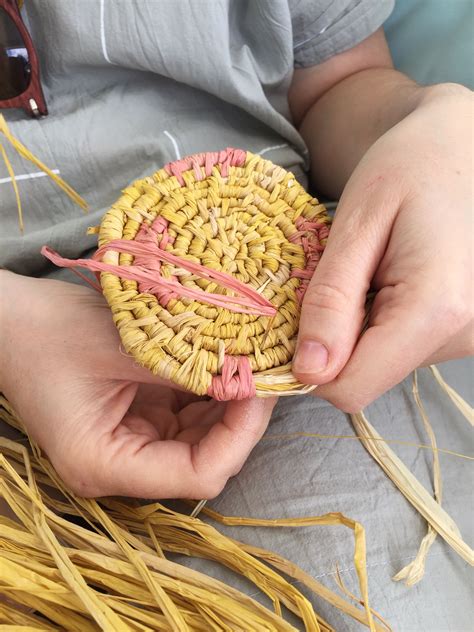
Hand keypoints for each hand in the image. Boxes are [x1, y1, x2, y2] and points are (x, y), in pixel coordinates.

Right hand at [0, 273, 274, 497]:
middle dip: (241, 419)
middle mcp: (121, 465)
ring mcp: (132, 443)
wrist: (9, 321)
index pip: (196, 475)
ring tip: (253, 364)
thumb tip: (248, 369)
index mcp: (104, 464)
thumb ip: (184, 364)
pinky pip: (188, 417)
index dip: (238, 436)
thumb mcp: (119, 346)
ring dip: (230, 405)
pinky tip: (227, 364)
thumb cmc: (48, 333)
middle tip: (266, 372)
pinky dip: (212, 394)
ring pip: (203, 440)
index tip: (259, 389)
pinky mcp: (138, 420)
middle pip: (205, 460)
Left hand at [293, 84, 472, 410]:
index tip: (300, 318)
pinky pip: (401, 347)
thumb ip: (331, 300)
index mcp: (435, 308)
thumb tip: (308, 372)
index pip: (350, 387)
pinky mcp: (464, 330)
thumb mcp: (357, 223)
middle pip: (365, 377)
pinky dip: (381, 321)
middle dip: (336, 340)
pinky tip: (391, 277)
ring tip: (372, 270)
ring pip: (382, 363)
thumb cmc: (410, 166)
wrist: (462, 146)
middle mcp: (463, 334)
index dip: (311, 365)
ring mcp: (469, 336)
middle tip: (343, 278)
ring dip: (359, 327)